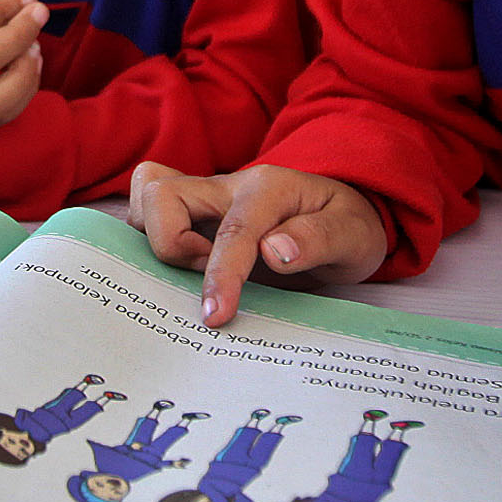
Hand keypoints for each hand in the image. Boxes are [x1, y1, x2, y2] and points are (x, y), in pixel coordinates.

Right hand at [127, 162, 387, 326]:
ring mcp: (206, 197)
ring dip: (155, 237)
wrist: (342, 217)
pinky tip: (175, 270)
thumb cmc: (346, 228)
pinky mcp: (193, 213)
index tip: (216, 316)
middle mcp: (228, 185)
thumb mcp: (353, 237)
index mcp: (268, 189)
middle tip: (204, 279)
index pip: (232, 230)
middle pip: (162, 192)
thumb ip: (319, 239)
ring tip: (189, 272)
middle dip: (171, 244)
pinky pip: (149, 210)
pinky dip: (149, 238)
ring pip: (147, 194)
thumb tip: (274, 251)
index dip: (220, 275)